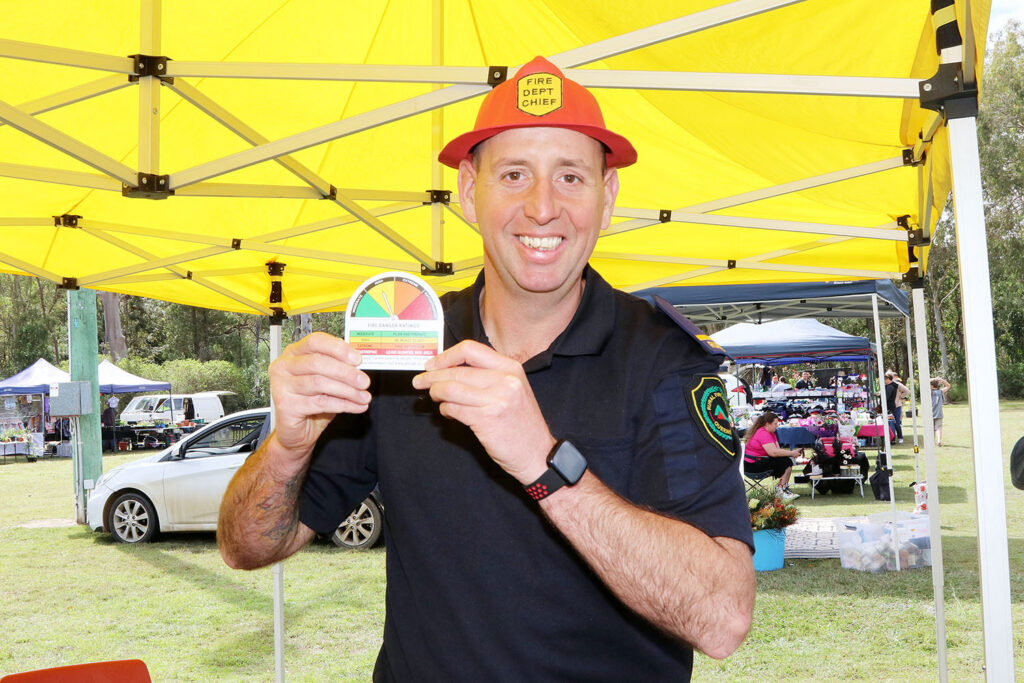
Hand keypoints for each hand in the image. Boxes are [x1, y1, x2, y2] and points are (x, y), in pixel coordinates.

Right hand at [268, 332, 371, 460]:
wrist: (298, 431)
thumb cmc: (312, 401)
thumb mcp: (328, 380)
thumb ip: (339, 367)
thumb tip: (360, 363)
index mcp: (294, 353)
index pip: (315, 341)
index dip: (338, 348)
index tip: (358, 359)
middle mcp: (283, 366)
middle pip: (317, 362)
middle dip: (346, 372)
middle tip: (364, 381)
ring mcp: (281, 386)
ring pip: (319, 383)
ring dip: (347, 390)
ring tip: (364, 397)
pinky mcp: (285, 406)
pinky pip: (320, 403)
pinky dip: (343, 404)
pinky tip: (356, 406)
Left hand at [412, 340, 554, 484]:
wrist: (538, 454)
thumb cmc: (522, 424)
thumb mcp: (513, 390)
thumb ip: (488, 377)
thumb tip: (451, 370)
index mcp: (511, 368)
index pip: (470, 349)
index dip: (446, 356)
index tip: (432, 364)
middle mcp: (505, 380)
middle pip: (457, 371)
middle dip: (432, 376)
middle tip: (419, 382)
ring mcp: (497, 399)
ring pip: (451, 388)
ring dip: (436, 393)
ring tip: (434, 397)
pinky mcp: (486, 419)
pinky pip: (454, 409)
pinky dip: (445, 410)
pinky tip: (448, 413)